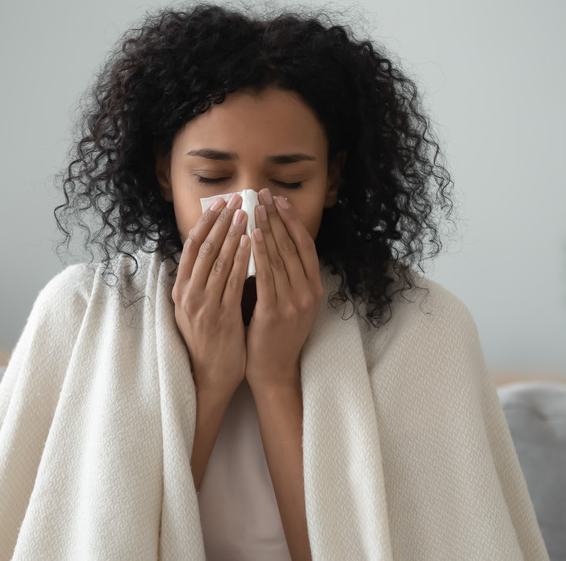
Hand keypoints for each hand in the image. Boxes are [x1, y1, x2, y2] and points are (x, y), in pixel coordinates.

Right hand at [172, 194, 251, 393]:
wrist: (209, 376)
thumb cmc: (208, 341)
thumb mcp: (196, 308)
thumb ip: (202, 282)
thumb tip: (214, 251)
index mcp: (180, 289)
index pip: (191, 246)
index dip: (206, 222)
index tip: (219, 203)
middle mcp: (187, 294)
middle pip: (203, 247)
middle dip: (221, 221)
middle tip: (237, 199)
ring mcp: (203, 305)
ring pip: (218, 260)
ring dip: (233, 234)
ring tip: (246, 213)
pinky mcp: (220, 316)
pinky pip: (232, 281)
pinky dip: (242, 259)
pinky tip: (252, 242)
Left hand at [245, 188, 323, 389]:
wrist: (274, 369)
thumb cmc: (275, 334)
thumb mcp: (289, 301)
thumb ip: (284, 275)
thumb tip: (269, 240)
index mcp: (314, 288)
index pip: (305, 245)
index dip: (292, 220)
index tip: (279, 200)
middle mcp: (308, 292)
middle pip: (292, 246)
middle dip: (276, 218)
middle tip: (263, 195)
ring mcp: (294, 303)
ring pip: (280, 257)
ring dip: (266, 229)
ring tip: (254, 208)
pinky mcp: (276, 312)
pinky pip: (267, 276)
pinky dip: (259, 254)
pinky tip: (251, 236)